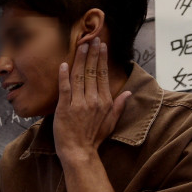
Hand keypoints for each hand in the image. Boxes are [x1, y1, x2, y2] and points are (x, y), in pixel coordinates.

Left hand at [53, 38, 131, 163]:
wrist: (79, 153)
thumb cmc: (94, 139)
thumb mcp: (111, 122)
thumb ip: (119, 106)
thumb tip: (127, 92)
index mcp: (105, 102)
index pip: (102, 75)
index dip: (101, 59)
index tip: (101, 46)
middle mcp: (93, 100)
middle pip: (92, 72)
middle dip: (91, 53)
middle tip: (91, 39)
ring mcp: (78, 104)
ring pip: (79, 77)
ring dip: (79, 59)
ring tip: (80, 45)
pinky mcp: (64, 109)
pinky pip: (64, 89)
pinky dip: (64, 76)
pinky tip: (64, 64)